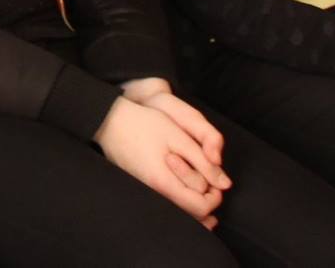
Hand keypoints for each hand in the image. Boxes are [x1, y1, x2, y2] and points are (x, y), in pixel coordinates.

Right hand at [95, 97, 229, 226]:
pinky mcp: (140, 186)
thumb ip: (204, 163)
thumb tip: (225, 184)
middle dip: (206, 201)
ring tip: (204, 188)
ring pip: (178, 210)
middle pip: (190, 215)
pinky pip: (166, 201)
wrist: (109, 120)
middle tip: (211, 183)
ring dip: (194, 201)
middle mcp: (152, 193)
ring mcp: (144, 191)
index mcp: (163, 182)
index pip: (200, 207)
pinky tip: (185, 188)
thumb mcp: (179, 138)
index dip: (215, 197)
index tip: (217, 181)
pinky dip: (180, 198)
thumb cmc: (144, 124)